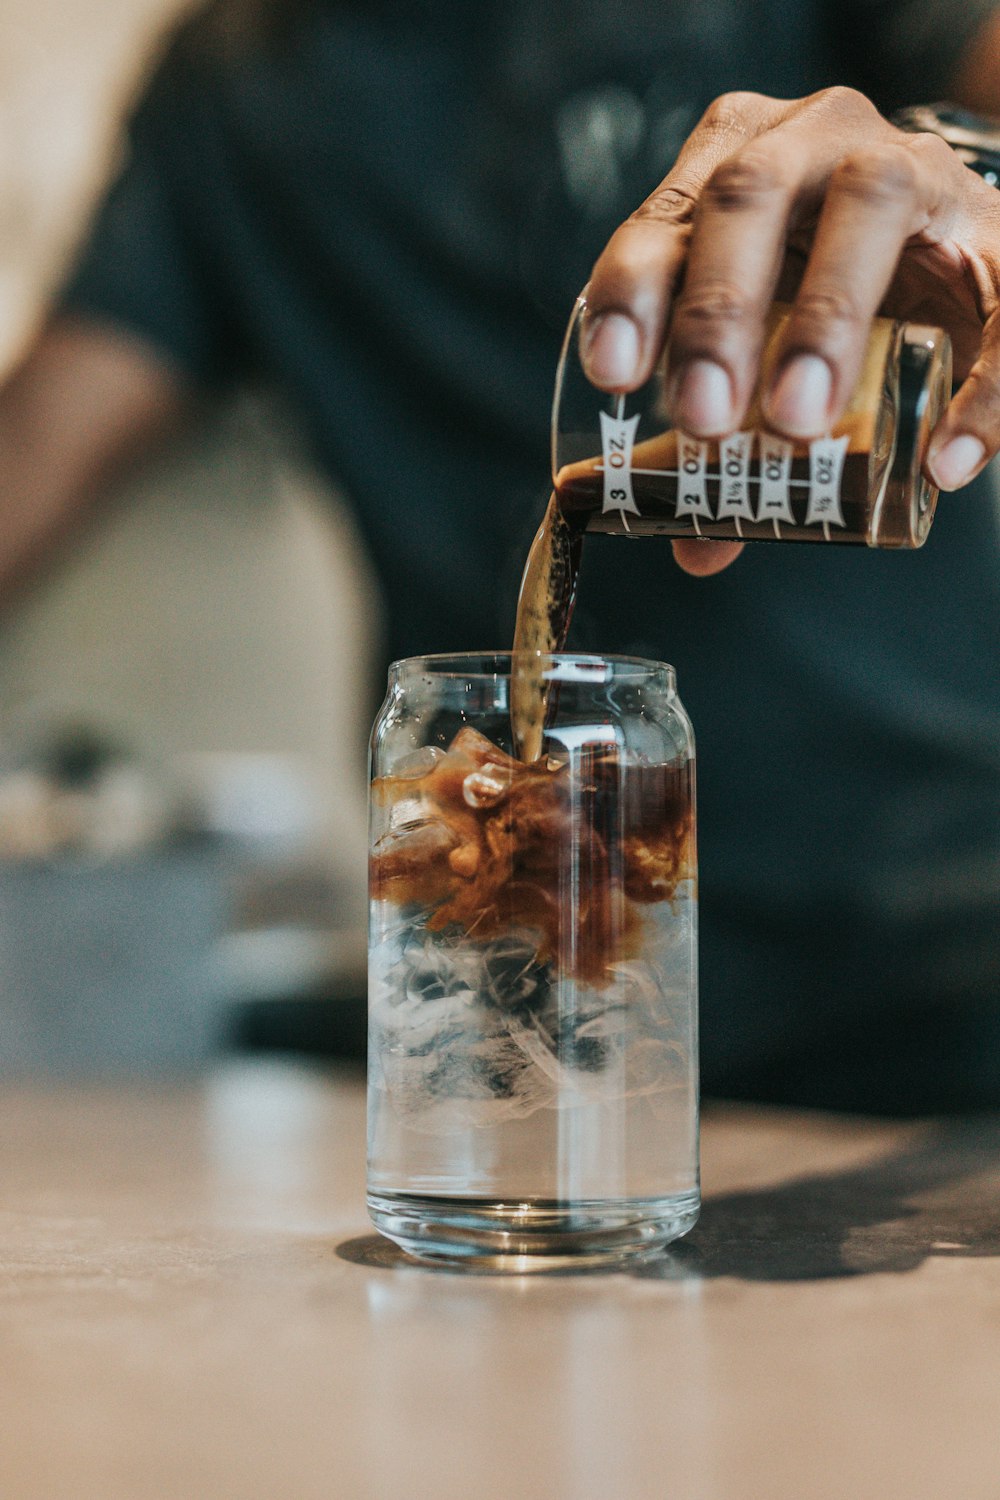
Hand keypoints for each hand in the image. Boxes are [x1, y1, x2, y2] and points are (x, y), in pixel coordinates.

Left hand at [581, 87, 999, 574]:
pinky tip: (946, 460)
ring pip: (866, 205)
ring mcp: (912, 164)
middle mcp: (813, 139)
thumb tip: (694, 543)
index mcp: (735, 163)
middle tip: (705, 416)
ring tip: (797, 422)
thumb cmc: (833, 290)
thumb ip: (731, 430)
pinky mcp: (998, 225)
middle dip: (719, 309)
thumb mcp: (767, 341)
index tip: (617, 374)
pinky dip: (979, 387)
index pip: (665, 216)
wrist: (964, 245)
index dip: (633, 291)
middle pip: (749, 196)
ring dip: (826, 319)